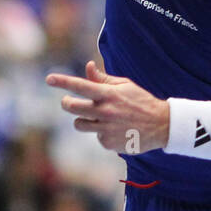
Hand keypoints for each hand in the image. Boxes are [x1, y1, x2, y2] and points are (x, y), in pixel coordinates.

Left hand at [46, 60, 168, 153]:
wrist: (162, 125)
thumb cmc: (141, 101)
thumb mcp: (125, 86)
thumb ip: (103, 79)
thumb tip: (87, 67)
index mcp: (108, 94)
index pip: (80, 85)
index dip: (62, 81)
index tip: (48, 79)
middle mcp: (105, 111)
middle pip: (71, 107)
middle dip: (67, 103)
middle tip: (68, 101)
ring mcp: (106, 129)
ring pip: (79, 124)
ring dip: (82, 119)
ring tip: (94, 116)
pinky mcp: (108, 143)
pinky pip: (96, 136)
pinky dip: (101, 132)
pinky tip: (115, 129)